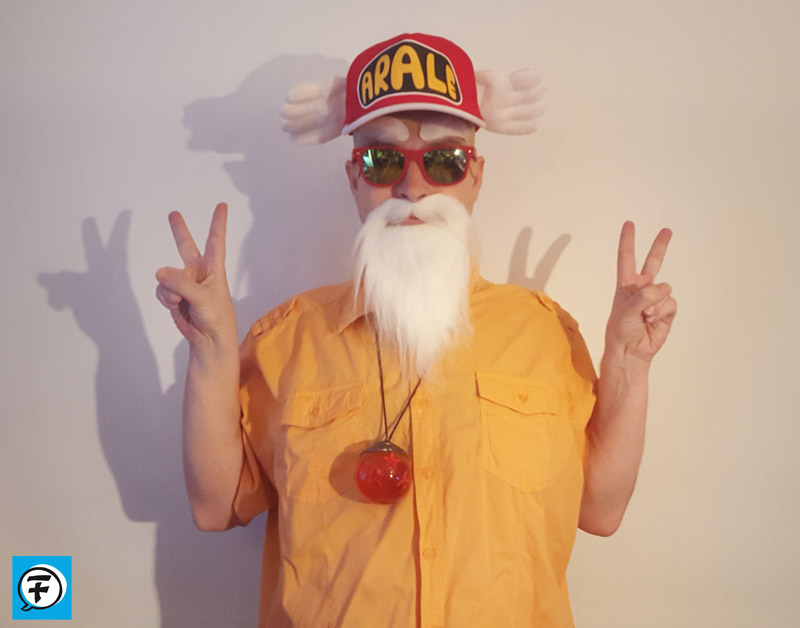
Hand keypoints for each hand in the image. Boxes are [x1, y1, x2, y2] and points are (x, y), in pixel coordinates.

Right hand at [155, 203, 236, 345]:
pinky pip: (162, 290)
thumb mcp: (202, 297)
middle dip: (179, 230)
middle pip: (186, 246)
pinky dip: (166, 298)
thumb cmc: (217, 317)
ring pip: (167, 276)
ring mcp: (185, 283)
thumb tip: (159, 272)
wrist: (209, 339)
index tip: (222, 205)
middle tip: (173, 214)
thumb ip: (180, 283)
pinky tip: (176, 306)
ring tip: (182, 302)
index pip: (216, 240)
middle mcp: (199, 272)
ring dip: (170, 289)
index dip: (218, 222)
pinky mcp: (174, 294)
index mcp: (214, 267)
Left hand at [605, 221, 676, 363]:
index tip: (629, 224)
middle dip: (660, 246)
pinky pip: (670, 302)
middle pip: (653, 262)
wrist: (631, 351)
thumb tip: (661, 290)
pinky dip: (663, 311)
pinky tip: (654, 320)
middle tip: (667, 230)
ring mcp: (655, 299)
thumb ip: (642, 297)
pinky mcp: (666, 311)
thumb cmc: (621, 331)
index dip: (628, 241)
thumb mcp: (625, 311)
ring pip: (664, 289)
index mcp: (626, 285)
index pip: (627, 258)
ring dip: (655, 303)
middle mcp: (641, 289)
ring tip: (644, 316)